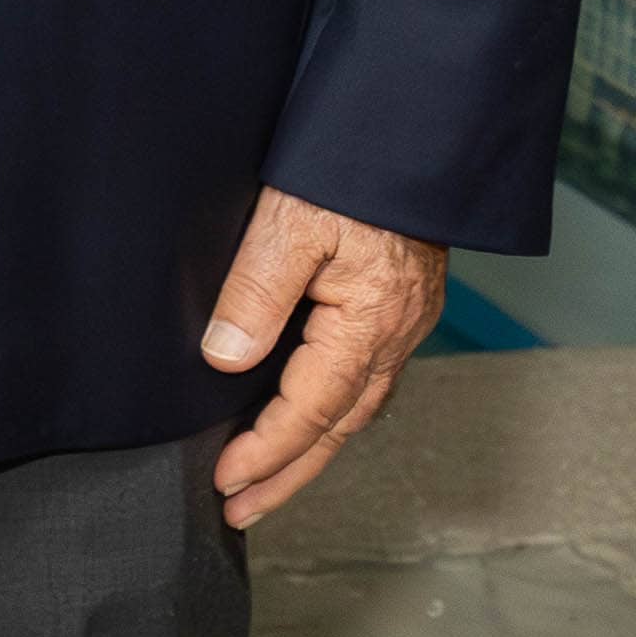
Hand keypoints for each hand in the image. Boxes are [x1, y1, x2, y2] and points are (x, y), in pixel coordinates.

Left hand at [204, 186, 445, 525]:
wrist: (412, 124)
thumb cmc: (349, 167)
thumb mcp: (289, 222)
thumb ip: (256, 294)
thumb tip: (224, 362)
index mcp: (372, 323)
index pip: (312, 410)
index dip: (267, 451)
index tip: (225, 481)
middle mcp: (396, 334)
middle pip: (340, 428)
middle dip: (289, 475)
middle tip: (241, 512)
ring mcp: (403, 323)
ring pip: (354, 408)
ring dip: (309, 449)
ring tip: (264, 482)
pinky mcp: (399, 305)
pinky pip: (363, 379)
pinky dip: (330, 411)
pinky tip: (305, 419)